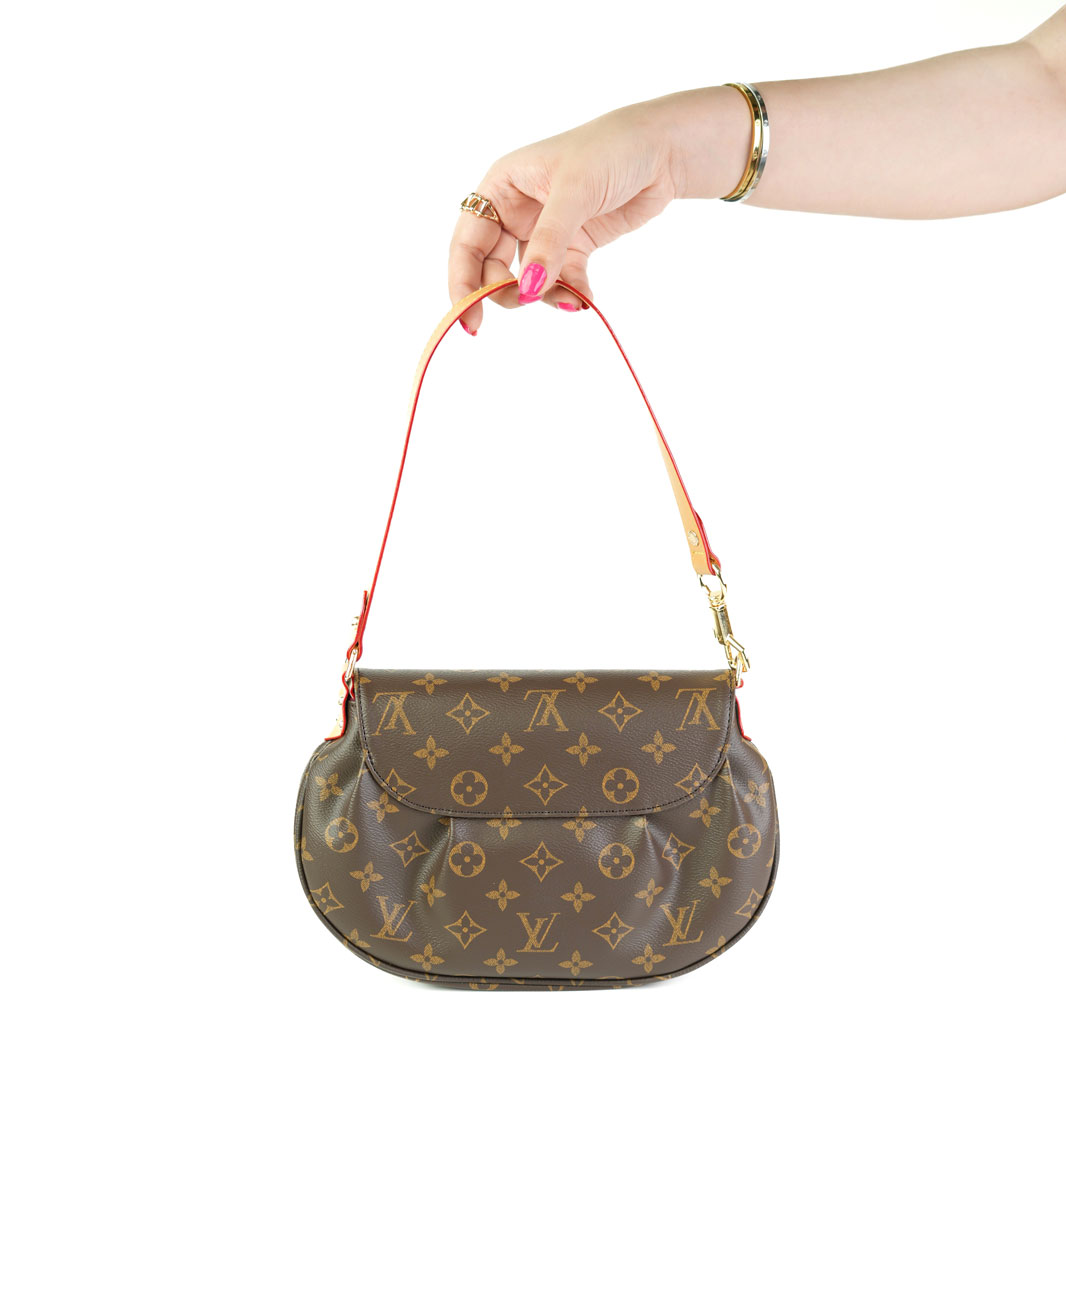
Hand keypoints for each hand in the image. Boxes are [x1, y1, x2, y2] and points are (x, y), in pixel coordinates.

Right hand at [447, 93, 740, 331]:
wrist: (662, 149)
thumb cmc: (612, 150)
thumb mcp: (576, 191)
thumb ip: (549, 241)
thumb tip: (527, 288)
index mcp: (502, 186)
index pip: (468, 241)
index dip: (463, 281)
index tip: (468, 317)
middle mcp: (517, 209)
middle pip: (492, 266)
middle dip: (505, 291)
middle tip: (526, 303)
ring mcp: (545, 230)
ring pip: (528, 278)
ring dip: (543, 296)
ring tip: (571, 302)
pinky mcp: (575, 245)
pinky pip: (562, 281)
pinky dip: (571, 295)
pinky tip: (586, 301)